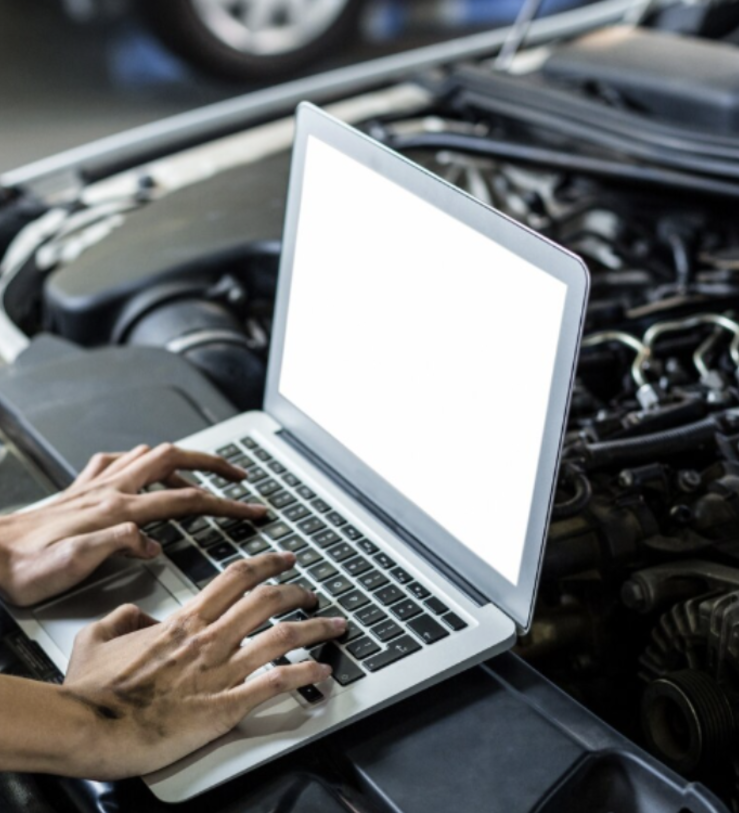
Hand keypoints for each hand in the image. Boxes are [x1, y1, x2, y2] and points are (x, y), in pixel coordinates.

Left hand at [0, 443, 264, 606]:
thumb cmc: (25, 566)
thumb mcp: (72, 565)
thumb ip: (117, 546)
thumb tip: (153, 542)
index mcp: (117, 510)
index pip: (186, 500)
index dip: (226, 503)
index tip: (253, 508)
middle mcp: (110, 490)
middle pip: (175, 460)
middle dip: (213, 463)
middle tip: (238, 474)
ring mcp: (96, 485)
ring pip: (150, 455)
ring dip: (183, 458)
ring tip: (202, 470)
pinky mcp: (81, 489)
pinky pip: (118, 461)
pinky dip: (140, 460)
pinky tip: (142, 468)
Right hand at [62, 554, 345, 778]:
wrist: (88, 726)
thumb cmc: (92, 690)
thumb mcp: (96, 637)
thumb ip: (121, 617)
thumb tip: (136, 613)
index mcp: (184, 621)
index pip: (236, 578)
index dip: (266, 563)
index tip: (284, 558)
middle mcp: (209, 639)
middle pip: (267, 601)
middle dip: (298, 591)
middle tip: (312, 591)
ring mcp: (220, 672)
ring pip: (281, 637)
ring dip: (315, 629)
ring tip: (335, 626)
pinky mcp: (224, 707)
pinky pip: (274, 684)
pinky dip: (304, 675)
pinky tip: (322, 672)